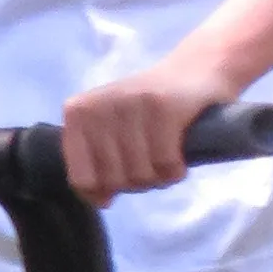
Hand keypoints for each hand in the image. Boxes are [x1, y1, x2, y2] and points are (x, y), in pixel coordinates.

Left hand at [60, 50, 233, 197]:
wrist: (195, 70)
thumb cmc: (148, 112)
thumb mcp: (110, 133)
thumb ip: (96, 167)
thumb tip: (101, 201)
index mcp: (78, 112)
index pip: (81, 178)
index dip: (103, 190)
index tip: (122, 178)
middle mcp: (99, 105)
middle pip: (114, 180)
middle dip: (137, 183)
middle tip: (150, 164)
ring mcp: (130, 103)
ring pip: (140, 174)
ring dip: (159, 178)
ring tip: (165, 159)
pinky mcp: (162, 106)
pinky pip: (165, 164)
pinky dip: (176, 171)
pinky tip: (180, 158)